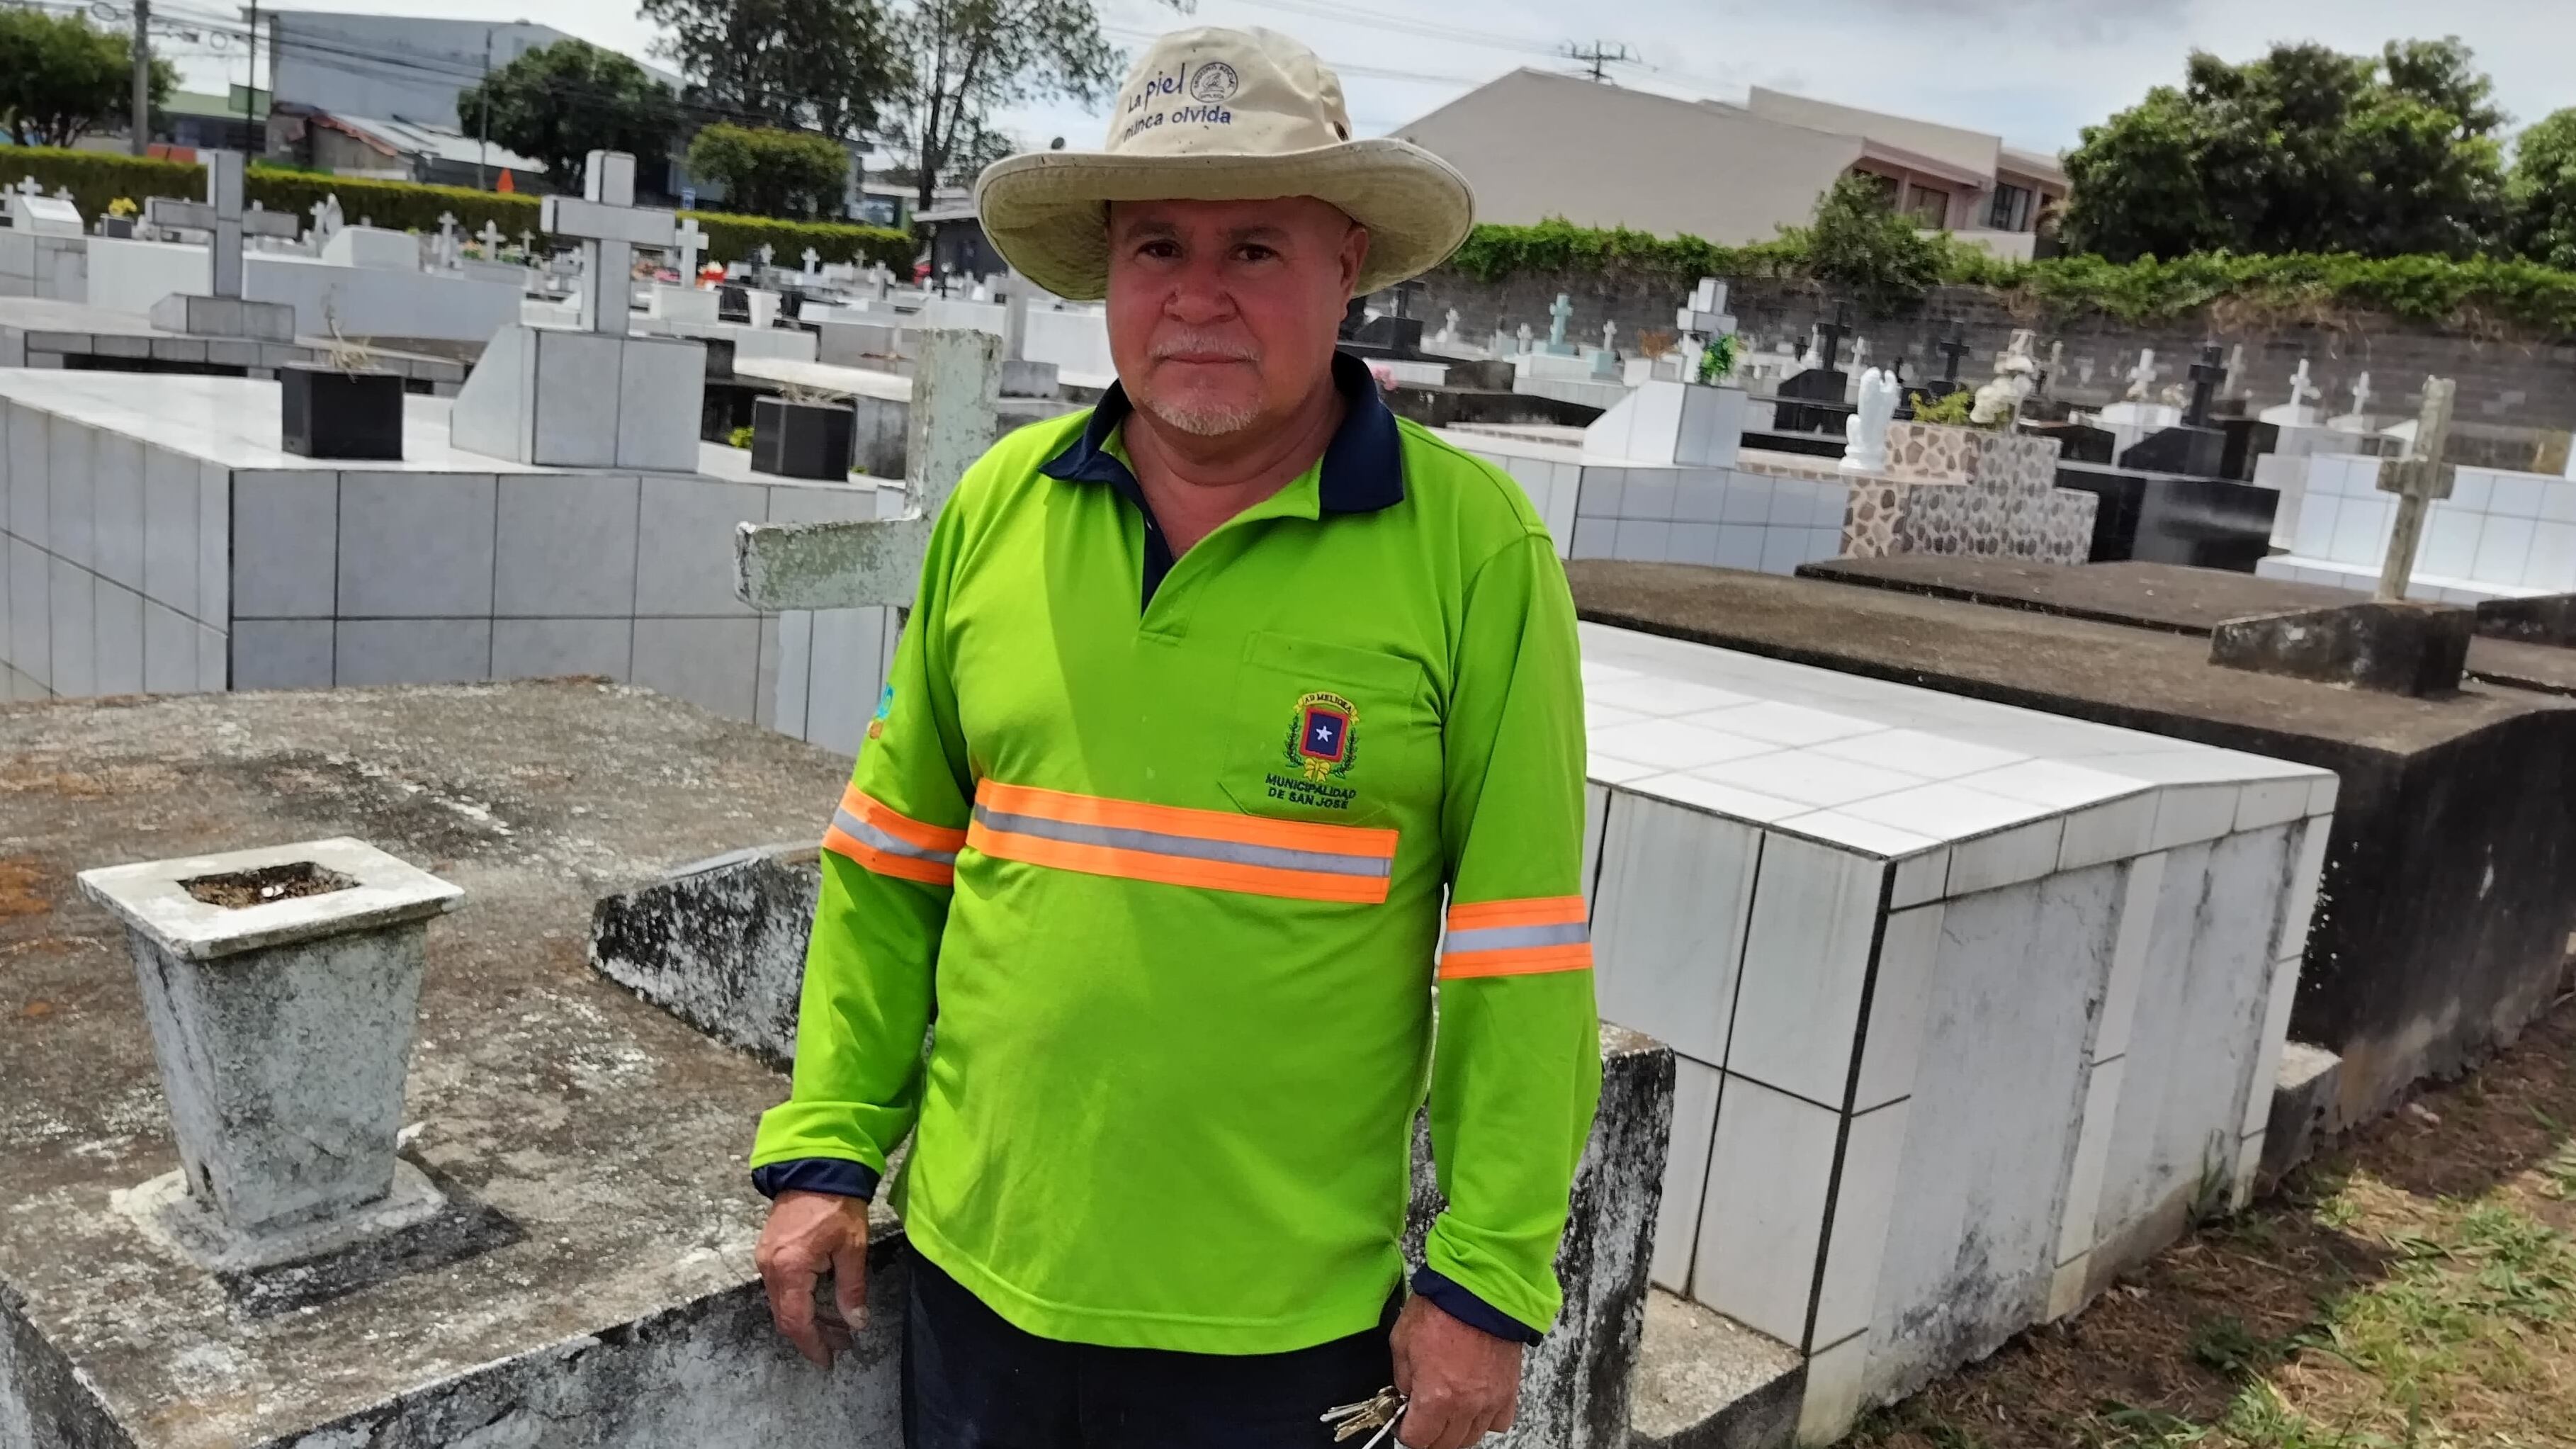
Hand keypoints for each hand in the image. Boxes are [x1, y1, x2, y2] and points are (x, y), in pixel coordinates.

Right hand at [755, 1190, 871, 1367]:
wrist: (816, 1167)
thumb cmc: (837, 1204)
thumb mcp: (853, 1248)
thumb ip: (852, 1289)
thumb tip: (855, 1322)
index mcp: (790, 1268)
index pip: (796, 1320)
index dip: (812, 1344)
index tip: (828, 1360)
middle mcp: (770, 1267)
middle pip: (786, 1316)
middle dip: (812, 1335)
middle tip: (841, 1345)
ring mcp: (766, 1258)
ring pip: (782, 1303)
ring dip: (807, 1318)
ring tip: (838, 1328)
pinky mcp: (768, 1250)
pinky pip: (781, 1287)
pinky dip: (800, 1300)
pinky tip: (822, 1303)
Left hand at [1391, 1295, 1521, 1448]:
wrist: (1480, 1288)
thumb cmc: (1441, 1307)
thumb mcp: (1402, 1341)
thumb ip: (1402, 1377)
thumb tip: (1406, 1394)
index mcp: (1436, 1396)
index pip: (1418, 1440)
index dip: (1405, 1432)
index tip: (1403, 1422)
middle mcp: (1466, 1405)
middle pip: (1445, 1444)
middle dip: (1429, 1434)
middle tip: (1423, 1417)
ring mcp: (1491, 1400)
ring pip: (1472, 1437)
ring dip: (1456, 1429)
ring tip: (1448, 1411)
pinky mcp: (1509, 1390)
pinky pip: (1499, 1422)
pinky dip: (1486, 1419)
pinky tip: (1474, 1404)